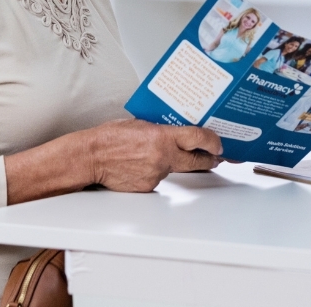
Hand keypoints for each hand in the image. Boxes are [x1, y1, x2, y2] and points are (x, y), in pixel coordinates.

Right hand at [82, 119, 222, 191]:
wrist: (90, 157)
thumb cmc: (109, 138)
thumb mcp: (139, 124)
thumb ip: (161, 129)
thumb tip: (176, 131)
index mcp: (162, 136)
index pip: (198, 138)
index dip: (213, 142)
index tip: (219, 144)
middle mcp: (163, 156)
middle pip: (197, 161)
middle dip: (208, 160)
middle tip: (214, 157)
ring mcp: (156, 174)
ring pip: (174, 169)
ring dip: (172, 164)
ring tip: (151, 156)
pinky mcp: (148, 187)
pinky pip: (159, 179)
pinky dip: (154, 172)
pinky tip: (139, 166)